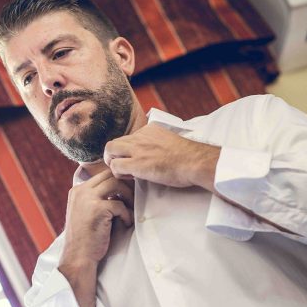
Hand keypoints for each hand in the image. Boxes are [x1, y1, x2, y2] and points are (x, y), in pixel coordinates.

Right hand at [58, 168, 133, 279]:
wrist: (78, 257)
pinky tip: (125, 224)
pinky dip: (126, 215)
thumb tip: (119, 189)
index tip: (127, 190)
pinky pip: (120, 204)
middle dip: (125, 183)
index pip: (101, 174)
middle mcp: (80, 191)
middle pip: (109, 174)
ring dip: (128, 195)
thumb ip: (96, 199)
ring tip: (130, 210)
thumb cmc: (86, 238)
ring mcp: (87, 198)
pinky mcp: (97, 209)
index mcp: (77, 190)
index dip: (118, 179)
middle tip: (134, 197)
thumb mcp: (86, 212)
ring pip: (116, 183)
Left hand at [103, 124, 219, 190]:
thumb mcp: (170, 140)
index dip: (127, 150)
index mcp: (149, 130)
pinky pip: (115, 166)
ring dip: (112, 162)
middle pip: (115, 142)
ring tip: (122, 172)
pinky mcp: (137, 163)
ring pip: (110, 150)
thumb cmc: (189, 156)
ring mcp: (138, 149)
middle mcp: (141, 136)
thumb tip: (155, 152)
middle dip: (113, 154)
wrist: (195, 161)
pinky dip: (118, 173)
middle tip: (119, 165)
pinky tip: (129, 177)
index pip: (128, 138)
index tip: (133, 159)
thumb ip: (158, 142)